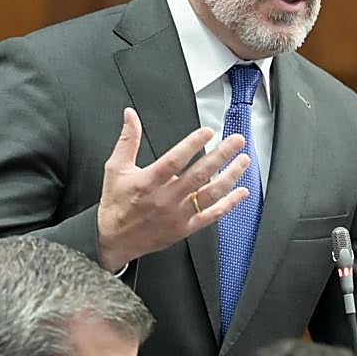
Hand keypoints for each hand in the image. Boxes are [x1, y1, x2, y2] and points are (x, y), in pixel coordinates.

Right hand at [97, 107, 251, 271]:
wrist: (113, 240)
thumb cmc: (116, 203)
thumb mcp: (115, 168)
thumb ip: (127, 140)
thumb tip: (130, 115)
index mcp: (148, 182)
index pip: (174, 161)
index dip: (192, 145)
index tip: (207, 132)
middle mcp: (165, 199)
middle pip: (199, 175)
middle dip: (221, 155)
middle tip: (236, 141)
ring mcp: (177, 215)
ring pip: (209, 194)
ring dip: (230, 177)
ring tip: (243, 161)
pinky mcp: (184, 228)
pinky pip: (211, 216)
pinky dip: (228, 204)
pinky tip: (240, 193)